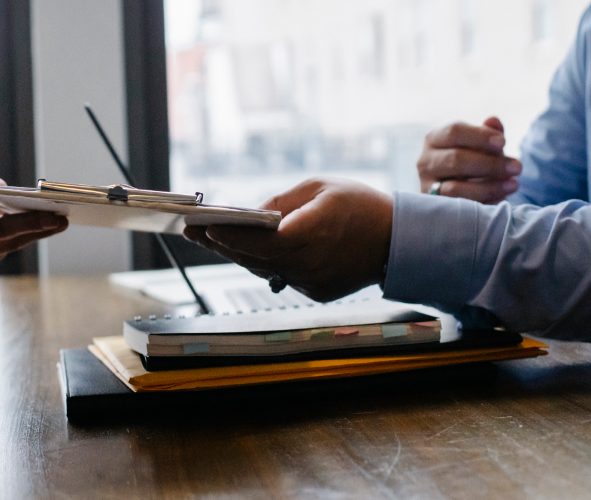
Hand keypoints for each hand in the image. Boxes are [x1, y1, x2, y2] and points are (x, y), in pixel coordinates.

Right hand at [0, 178, 68, 278]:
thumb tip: (6, 193)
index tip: (9, 187)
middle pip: (3, 232)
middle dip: (34, 224)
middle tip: (59, 217)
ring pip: (9, 245)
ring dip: (35, 233)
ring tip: (57, 223)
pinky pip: (2, 252)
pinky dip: (16, 240)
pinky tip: (33, 230)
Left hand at [183, 178, 392, 302]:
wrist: (398, 239)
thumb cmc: (360, 206)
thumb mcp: (319, 188)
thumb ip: (281, 202)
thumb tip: (249, 214)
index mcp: (313, 233)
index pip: (261, 240)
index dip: (230, 235)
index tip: (205, 227)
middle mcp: (310, 264)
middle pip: (254, 258)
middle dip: (221, 244)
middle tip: (193, 232)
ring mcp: (312, 282)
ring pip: (263, 269)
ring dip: (236, 255)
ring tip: (208, 240)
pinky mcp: (316, 292)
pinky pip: (280, 276)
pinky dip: (262, 263)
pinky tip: (240, 251)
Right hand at [417, 116, 521, 203]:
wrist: (463, 188)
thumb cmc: (473, 160)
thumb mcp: (482, 144)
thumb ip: (488, 133)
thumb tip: (493, 120)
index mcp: (435, 138)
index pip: (454, 132)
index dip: (480, 137)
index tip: (504, 143)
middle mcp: (425, 161)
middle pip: (456, 160)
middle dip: (490, 164)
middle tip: (517, 167)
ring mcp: (427, 185)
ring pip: (455, 188)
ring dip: (489, 187)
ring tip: (514, 184)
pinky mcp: (435, 207)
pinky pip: (459, 207)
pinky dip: (483, 203)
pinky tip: (502, 198)